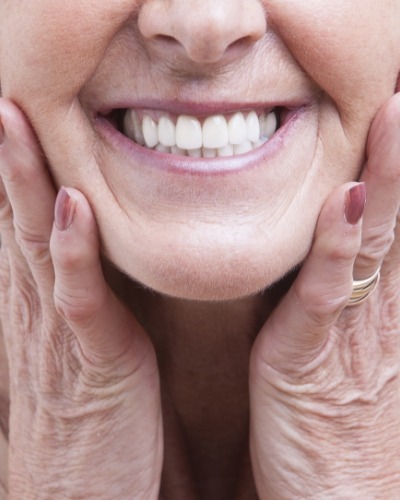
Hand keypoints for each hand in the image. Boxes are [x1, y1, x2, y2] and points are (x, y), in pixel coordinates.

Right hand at [0, 99, 161, 498]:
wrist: (76, 488)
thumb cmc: (85, 412)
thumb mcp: (77, 342)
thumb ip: (76, 295)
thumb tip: (80, 252)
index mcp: (38, 301)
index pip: (24, 223)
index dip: (20, 171)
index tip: (18, 119)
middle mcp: (36, 307)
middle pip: (21, 217)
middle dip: (12, 158)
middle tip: (4, 99)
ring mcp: (59, 330)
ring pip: (38, 242)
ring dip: (29, 182)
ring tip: (18, 124)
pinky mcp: (91, 357)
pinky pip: (77, 294)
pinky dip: (73, 248)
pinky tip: (74, 204)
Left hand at [250, 94, 399, 498]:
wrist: (337, 497)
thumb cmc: (334, 424)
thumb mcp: (342, 350)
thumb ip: (339, 296)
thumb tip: (335, 248)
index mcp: (381, 306)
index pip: (395, 225)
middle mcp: (378, 308)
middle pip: (397, 218)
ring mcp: (350, 328)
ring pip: (373, 239)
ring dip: (388, 178)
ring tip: (395, 116)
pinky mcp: (311, 353)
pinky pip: (328, 290)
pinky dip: (337, 244)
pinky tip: (345, 201)